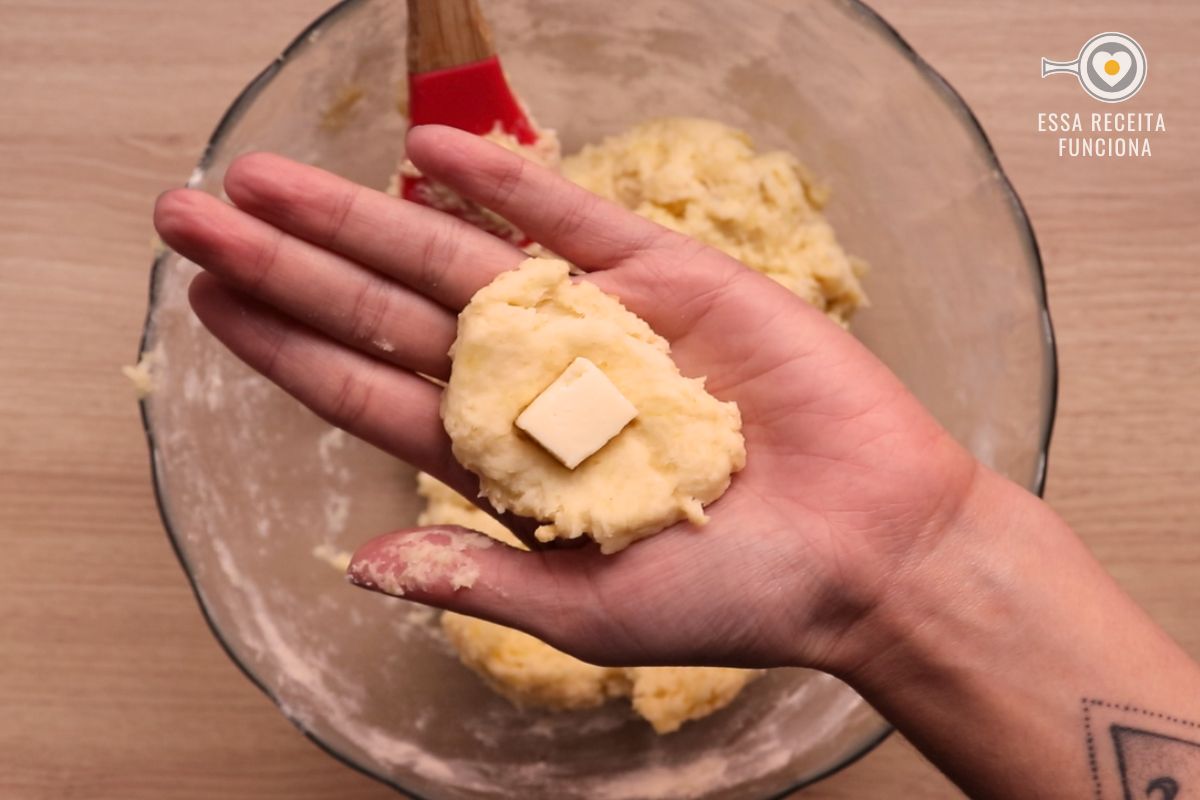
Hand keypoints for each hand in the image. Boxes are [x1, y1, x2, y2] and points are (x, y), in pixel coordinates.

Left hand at [153, 125, 979, 672]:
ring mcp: (594, 323)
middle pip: (386, 311)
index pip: (371, 393)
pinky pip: (570, 221)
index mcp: (508, 462)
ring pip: (455, 255)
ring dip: (361, 212)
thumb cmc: (739, 596)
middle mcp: (535, 382)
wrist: (871, 548)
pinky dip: (504, 184)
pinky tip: (429, 153)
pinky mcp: (666, 279)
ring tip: (267, 177)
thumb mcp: (593, 613)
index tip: (212, 307)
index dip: (289, 349)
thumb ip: (478, 579)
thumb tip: (363, 565)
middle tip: (189, 216)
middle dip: (288, 264)